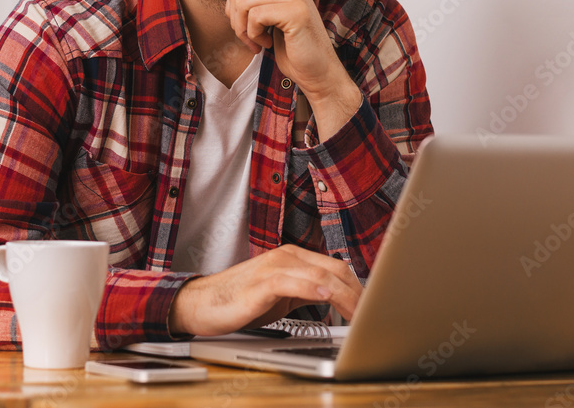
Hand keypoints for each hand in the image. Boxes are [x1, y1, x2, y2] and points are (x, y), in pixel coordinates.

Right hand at [167, 245, 362, 336]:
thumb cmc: (239, 300)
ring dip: (344, 296)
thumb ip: (306, 293)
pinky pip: (292, 283)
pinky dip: (312, 289)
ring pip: (320, 276)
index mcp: (294, 258)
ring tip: (359, 314)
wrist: (202, 303)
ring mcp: (274, 268)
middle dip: (357, 294)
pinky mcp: (261, 283)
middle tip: (371, 316)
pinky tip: (326, 298)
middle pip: (335, 270)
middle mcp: (287, 257)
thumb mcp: (281, 295)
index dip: (358, 288)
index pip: (337, 268)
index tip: (372, 307)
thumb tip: (334, 302)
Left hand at [225, 0, 360, 138]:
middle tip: (249, 38)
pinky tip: (268, 43)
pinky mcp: (296, 12)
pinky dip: (256, 35)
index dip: (233, 9)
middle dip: (236, 19)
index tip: (246, 29)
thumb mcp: (269, 16)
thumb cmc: (291, 46)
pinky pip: (256, 16)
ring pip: (243, 2)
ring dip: (244, 28)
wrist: (317, 70)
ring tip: (259, 41)